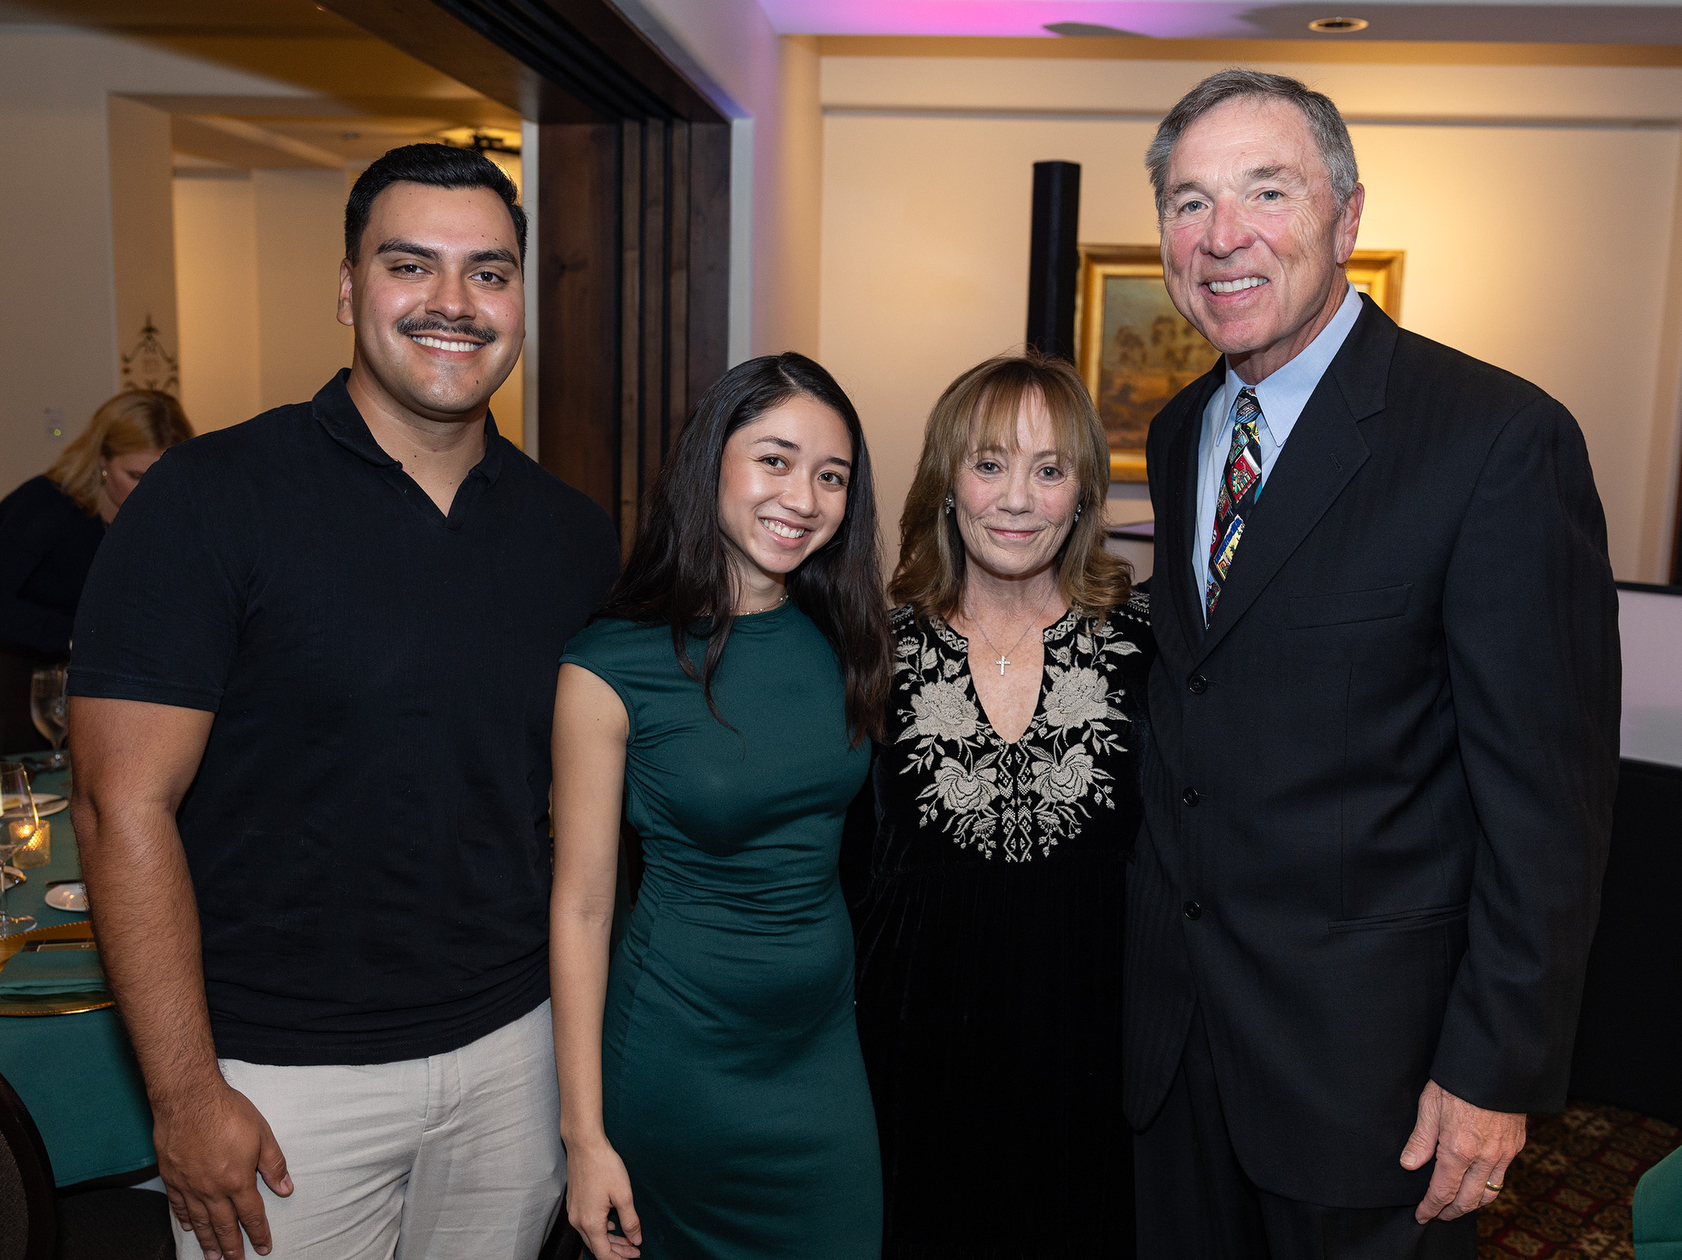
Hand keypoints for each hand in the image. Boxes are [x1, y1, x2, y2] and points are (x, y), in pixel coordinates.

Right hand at [153, 1082, 292, 1258]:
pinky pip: (178, 1205)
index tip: (264, 1247)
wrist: (188, 1098)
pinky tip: (188, 1227)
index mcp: (237, 1180)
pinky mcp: (171, 1177)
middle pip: (224, 1225)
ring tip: (213, 1257)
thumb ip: (274, 1164)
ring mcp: (189, 1185)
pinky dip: (184, 1219)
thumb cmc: (227, 1112)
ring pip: (200, 1221)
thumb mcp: (262, 1134)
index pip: (251, 1214)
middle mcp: (211, 1189)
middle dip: (232, 1246)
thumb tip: (285, 1188)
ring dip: (207, 1240)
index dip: (258, 1233)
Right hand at [564, 1136, 642, 1258]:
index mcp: (591, 1222)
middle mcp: (578, 1221)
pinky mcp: (574, 1204)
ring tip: (627, 1239)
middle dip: (616, 1251)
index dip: (620, 1258)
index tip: (635, 1255)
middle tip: (634, 1250)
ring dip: (609, 1240)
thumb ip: (630, 1221)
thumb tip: (636, 1240)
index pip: (604, 1254)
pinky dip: (601, 1229)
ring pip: (592, 1236)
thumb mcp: (623, 1194)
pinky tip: (613, 1224)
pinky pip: (587, 1225)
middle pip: (597, 1247)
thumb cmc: (605, 1166)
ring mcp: (574, 1212)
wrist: (585, 1145)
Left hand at [1400, 1079, 1525, 1222]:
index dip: (1431, 1207)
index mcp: (1458, 1150)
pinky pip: (1502, 1176)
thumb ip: (1420, 1140)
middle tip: (1438, 1215)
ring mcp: (1503, 1153)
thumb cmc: (1457, 1083)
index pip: (1443, 1191)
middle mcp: (1484, 1157)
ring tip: (1457, 1206)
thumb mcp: (1429, 1106)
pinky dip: (1489, 1187)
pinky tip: (1478, 1184)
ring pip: (1489, 1193)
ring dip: (1472, 1205)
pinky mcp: (1515, 1146)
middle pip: (1468, 1200)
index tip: (1421, 1215)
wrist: (1494, 1067)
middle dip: (1451, 1212)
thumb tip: (1408, 1166)